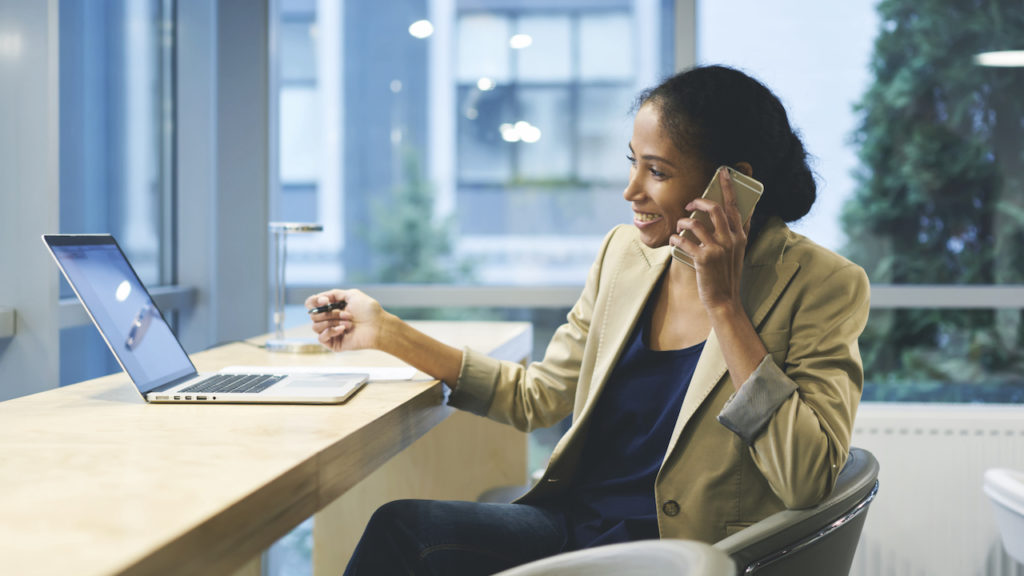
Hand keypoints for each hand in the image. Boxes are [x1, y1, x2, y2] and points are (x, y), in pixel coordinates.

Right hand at [305, 289, 385, 351]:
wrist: (379, 326)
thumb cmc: (369, 311)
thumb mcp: (352, 295)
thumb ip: (334, 293)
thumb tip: (320, 298)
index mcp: (332, 308)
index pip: (311, 304)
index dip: (314, 301)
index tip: (326, 301)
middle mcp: (329, 319)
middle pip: (313, 315)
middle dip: (330, 313)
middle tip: (347, 314)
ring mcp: (331, 332)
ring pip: (315, 326)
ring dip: (332, 322)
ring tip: (349, 323)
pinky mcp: (333, 343)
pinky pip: (321, 338)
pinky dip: (331, 331)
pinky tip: (343, 329)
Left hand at [670, 168, 748, 310]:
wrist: (724, 299)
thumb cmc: (727, 274)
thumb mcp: (739, 252)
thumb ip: (739, 232)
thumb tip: (744, 213)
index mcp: (740, 236)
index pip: (735, 206)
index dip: (728, 187)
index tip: (723, 172)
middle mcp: (731, 240)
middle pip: (715, 209)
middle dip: (698, 202)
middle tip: (690, 204)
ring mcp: (718, 249)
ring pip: (696, 224)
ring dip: (683, 222)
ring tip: (679, 225)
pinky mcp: (704, 259)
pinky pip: (684, 241)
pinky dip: (675, 239)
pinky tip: (673, 241)